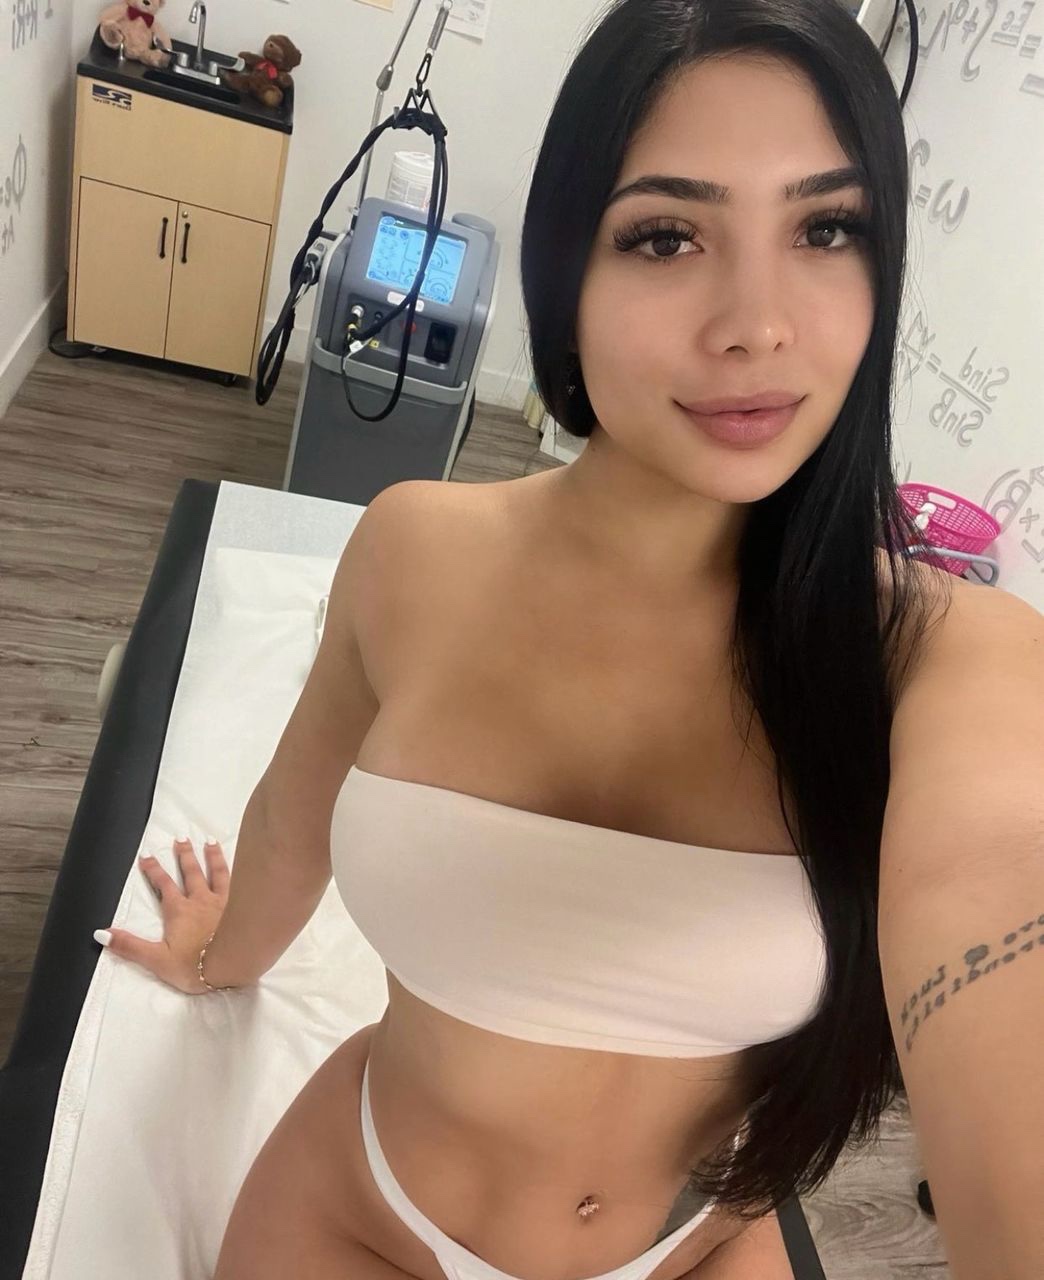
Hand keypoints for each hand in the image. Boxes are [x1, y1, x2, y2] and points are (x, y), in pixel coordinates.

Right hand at [96, 837, 231, 994]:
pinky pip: (238, 883)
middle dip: (184, 855)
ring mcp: (223, 901)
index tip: (147, 855)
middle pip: (191, 872)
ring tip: (210, 841)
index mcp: (179, 911)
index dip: (154, 870)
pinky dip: (239, 871)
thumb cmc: (194, 966)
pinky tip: (244, 864)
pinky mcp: (242, 906)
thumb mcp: (156, 959)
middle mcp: (201, 900)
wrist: (233, 964)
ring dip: (212, 856)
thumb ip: (129, 946)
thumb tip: (101, 933)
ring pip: (217, 872)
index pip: (164, 886)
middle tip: (181, 837)